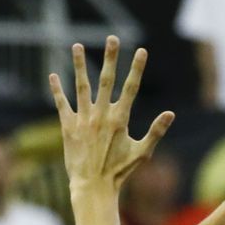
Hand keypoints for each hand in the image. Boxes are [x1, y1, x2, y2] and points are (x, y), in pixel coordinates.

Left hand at [50, 37, 173, 192]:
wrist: (93, 187)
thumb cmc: (119, 172)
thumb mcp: (142, 153)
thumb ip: (156, 131)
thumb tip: (170, 114)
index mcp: (120, 120)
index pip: (131, 88)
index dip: (136, 68)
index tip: (141, 51)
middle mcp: (101, 115)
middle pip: (106, 80)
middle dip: (110, 58)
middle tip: (112, 38)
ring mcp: (83, 120)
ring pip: (81, 86)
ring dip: (79, 64)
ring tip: (77, 45)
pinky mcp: (68, 127)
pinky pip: (62, 104)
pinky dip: (57, 89)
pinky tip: (53, 74)